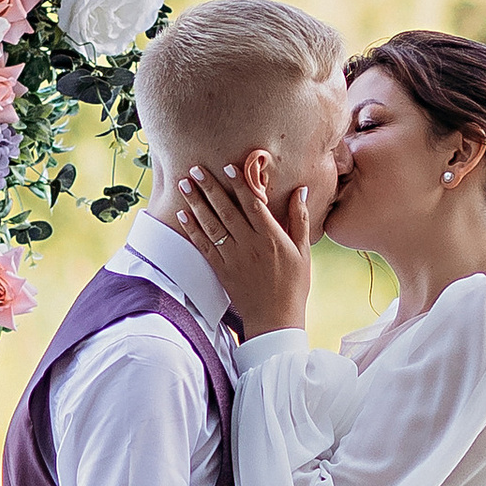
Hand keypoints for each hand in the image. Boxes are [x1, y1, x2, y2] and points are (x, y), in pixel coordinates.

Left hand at [171, 154, 315, 339]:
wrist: (275, 319)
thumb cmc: (293, 284)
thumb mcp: (302, 251)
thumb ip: (299, 218)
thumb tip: (301, 190)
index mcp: (271, 237)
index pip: (252, 203)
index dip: (239, 184)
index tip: (228, 167)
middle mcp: (249, 244)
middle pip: (226, 209)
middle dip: (209, 187)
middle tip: (195, 168)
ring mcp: (232, 257)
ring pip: (211, 224)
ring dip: (196, 203)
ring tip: (184, 184)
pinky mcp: (221, 270)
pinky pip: (203, 246)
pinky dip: (192, 229)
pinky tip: (183, 215)